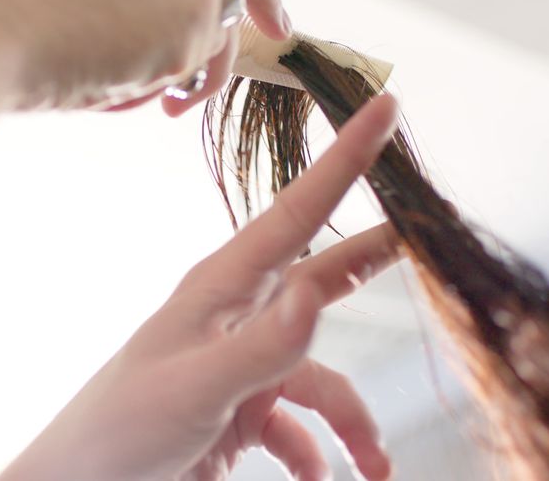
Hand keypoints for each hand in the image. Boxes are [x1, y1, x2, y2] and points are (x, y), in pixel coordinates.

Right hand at [0, 0, 288, 110]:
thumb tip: (169, 10)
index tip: (270, 17)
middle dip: (212, 46)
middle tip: (191, 93)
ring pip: (210, 34)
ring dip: (174, 73)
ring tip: (121, 89)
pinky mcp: (199, 13)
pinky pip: (195, 67)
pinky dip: (160, 87)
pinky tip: (108, 83)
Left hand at [0, 95, 398, 479]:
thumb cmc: (121, 431)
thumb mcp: (196, 386)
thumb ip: (262, 345)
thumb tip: (316, 292)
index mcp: (224, 289)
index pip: (298, 211)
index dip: (346, 158)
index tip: (384, 106)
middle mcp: (240, 318)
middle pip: (326, 276)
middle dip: (376, 262)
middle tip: (427, 236)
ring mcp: (244, 366)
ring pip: (325, 379)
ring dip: (355, 425)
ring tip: (376, 469)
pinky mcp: (244, 413)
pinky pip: (303, 429)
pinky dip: (319, 455)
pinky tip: (320, 478)